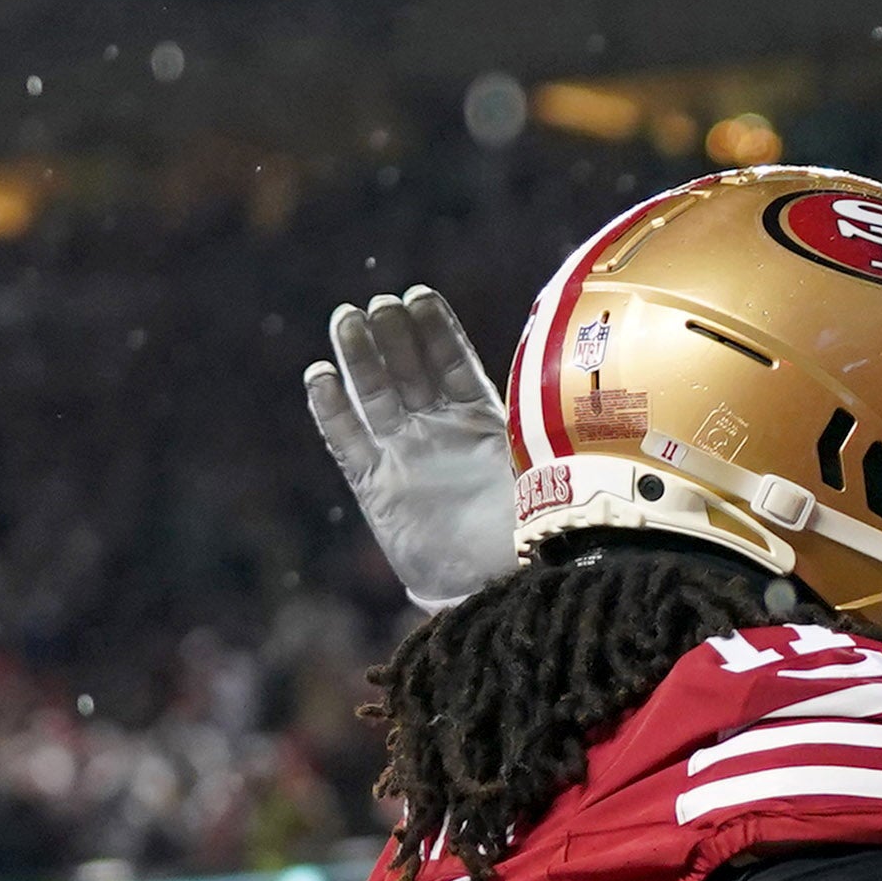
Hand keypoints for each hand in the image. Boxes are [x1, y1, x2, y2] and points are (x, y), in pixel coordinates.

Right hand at [302, 286, 516, 612]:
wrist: (495, 584)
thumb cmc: (527, 525)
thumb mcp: (538, 463)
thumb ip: (532, 421)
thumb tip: (563, 366)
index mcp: (479, 419)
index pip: (452, 361)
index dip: (434, 329)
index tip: (418, 296)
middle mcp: (438, 430)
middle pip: (409, 370)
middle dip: (394, 335)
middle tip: (379, 304)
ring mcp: (404, 454)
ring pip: (376, 395)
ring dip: (360, 358)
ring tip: (346, 320)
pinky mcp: (375, 485)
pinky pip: (347, 440)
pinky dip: (332, 409)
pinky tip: (318, 376)